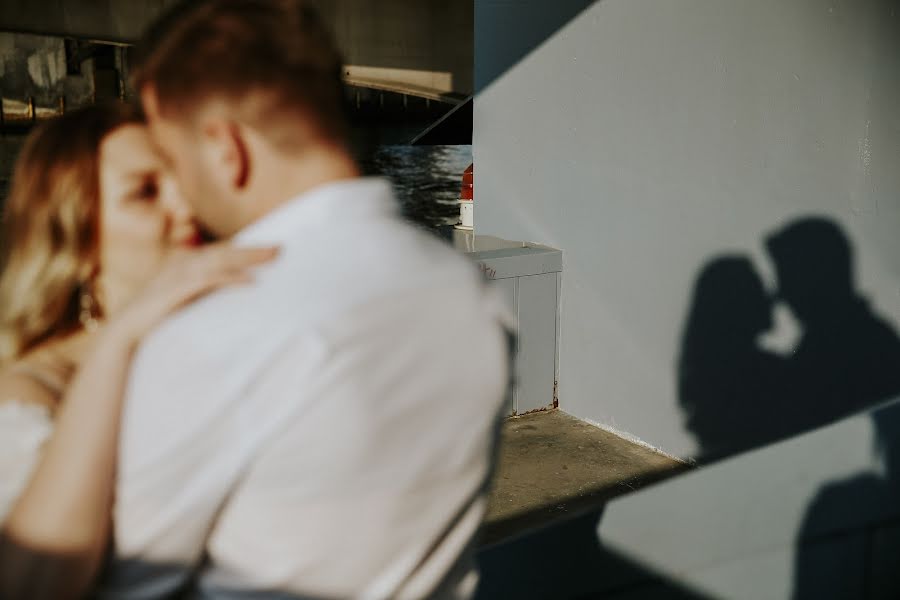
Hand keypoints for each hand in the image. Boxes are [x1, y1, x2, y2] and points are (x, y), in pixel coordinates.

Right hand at [107, 243, 278, 344]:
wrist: (127, 329)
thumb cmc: (156, 318)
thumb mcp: (184, 301)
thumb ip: (203, 293)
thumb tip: (231, 291)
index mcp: (185, 263)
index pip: (222, 252)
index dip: (245, 249)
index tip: (269, 249)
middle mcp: (184, 263)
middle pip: (226, 251)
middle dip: (254, 249)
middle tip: (281, 248)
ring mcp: (180, 274)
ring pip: (221, 260)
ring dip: (249, 257)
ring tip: (273, 256)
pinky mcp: (178, 289)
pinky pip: (210, 280)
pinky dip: (231, 278)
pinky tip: (250, 281)